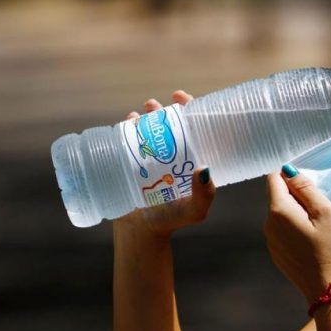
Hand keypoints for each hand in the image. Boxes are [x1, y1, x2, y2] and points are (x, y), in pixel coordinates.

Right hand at [115, 90, 215, 238]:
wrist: (140, 233)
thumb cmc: (171, 221)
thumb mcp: (194, 211)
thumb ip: (204, 195)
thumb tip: (205, 169)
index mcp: (190, 160)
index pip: (193, 128)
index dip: (190, 108)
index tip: (181, 97)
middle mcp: (172, 156)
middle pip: (169, 124)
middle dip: (162, 109)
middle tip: (153, 105)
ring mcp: (150, 159)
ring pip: (147, 130)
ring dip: (143, 115)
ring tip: (139, 113)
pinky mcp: (131, 164)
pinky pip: (128, 141)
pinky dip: (126, 128)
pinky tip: (126, 123)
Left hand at [263, 165, 330, 303]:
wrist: (327, 288)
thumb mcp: (325, 212)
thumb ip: (305, 188)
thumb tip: (288, 171)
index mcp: (278, 211)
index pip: (273, 179)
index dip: (291, 179)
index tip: (309, 191)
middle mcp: (268, 224)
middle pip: (276, 197)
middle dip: (295, 197)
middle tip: (317, 212)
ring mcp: (270, 240)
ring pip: (279, 214)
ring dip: (294, 214)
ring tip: (316, 229)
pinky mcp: (275, 253)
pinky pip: (281, 231)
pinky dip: (292, 230)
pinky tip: (309, 242)